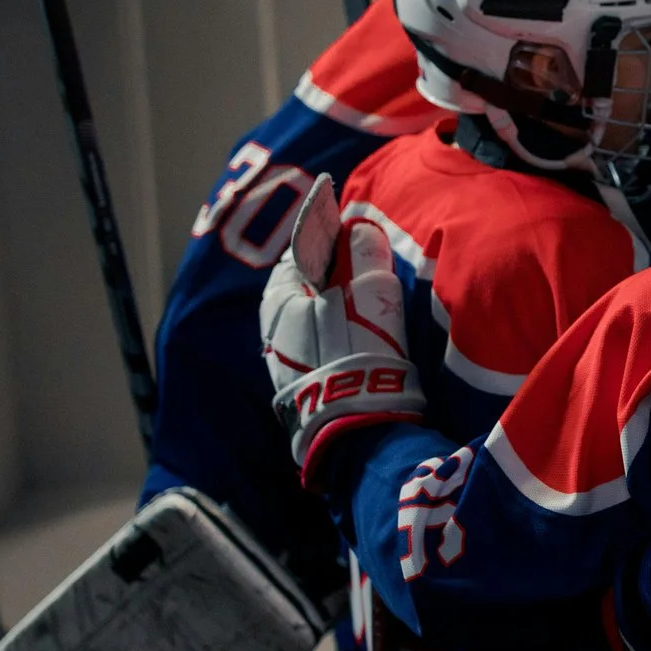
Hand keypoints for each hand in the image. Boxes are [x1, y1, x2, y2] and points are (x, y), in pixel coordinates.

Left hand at [262, 174, 424, 487]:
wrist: (357, 424)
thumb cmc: (357, 348)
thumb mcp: (367, 289)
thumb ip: (363, 251)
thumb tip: (358, 227)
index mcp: (277, 298)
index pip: (305, 254)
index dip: (337, 247)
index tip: (365, 249)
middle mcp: (272, 330)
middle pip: (313, 288)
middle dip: (341, 281)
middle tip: (377, 283)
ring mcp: (286, 364)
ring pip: (320, 321)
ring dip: (345, 314)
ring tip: (378, 319)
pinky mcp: (305, 389)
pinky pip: (327, 349)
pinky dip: (345, 342)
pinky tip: (370, 350)